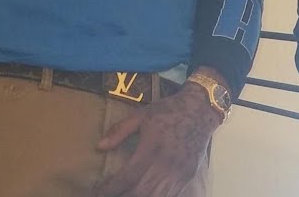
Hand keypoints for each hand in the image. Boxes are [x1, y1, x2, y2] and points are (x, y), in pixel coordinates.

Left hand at [94, 79, 220, 196]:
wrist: (200, 110)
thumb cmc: (168, 111)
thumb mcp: (141, 115)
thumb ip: (120, 130)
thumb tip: (100, 146)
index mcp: (151, 148)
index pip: (127, 177)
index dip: (110, 188)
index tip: (98, 191)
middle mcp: (166, 164)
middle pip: (140, 192)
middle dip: (123, 196)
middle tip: (109, 194)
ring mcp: (179, 173)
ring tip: (126, 194)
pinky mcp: (188, 176)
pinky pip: (170, 195)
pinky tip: (146, 194)